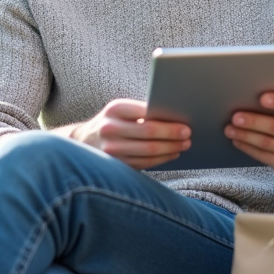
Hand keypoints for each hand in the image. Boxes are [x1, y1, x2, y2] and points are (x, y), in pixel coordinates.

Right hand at [67, 99, 190, 169]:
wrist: (85, 140)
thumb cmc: (112, 121)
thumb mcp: (121, 110)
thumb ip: (142, 112)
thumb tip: (175, 117)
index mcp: (115, 109)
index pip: (146, 114)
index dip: (167, 122)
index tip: (185, 124)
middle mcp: (110, 128)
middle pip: (148, 134)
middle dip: (172, 136)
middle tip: (188, 136)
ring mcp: (111, 149)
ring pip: (148, 151)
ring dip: (170, 149)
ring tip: (184, 146)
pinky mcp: (115, 164)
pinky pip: (144, 163)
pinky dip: (161, 159)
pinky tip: (172, 154)